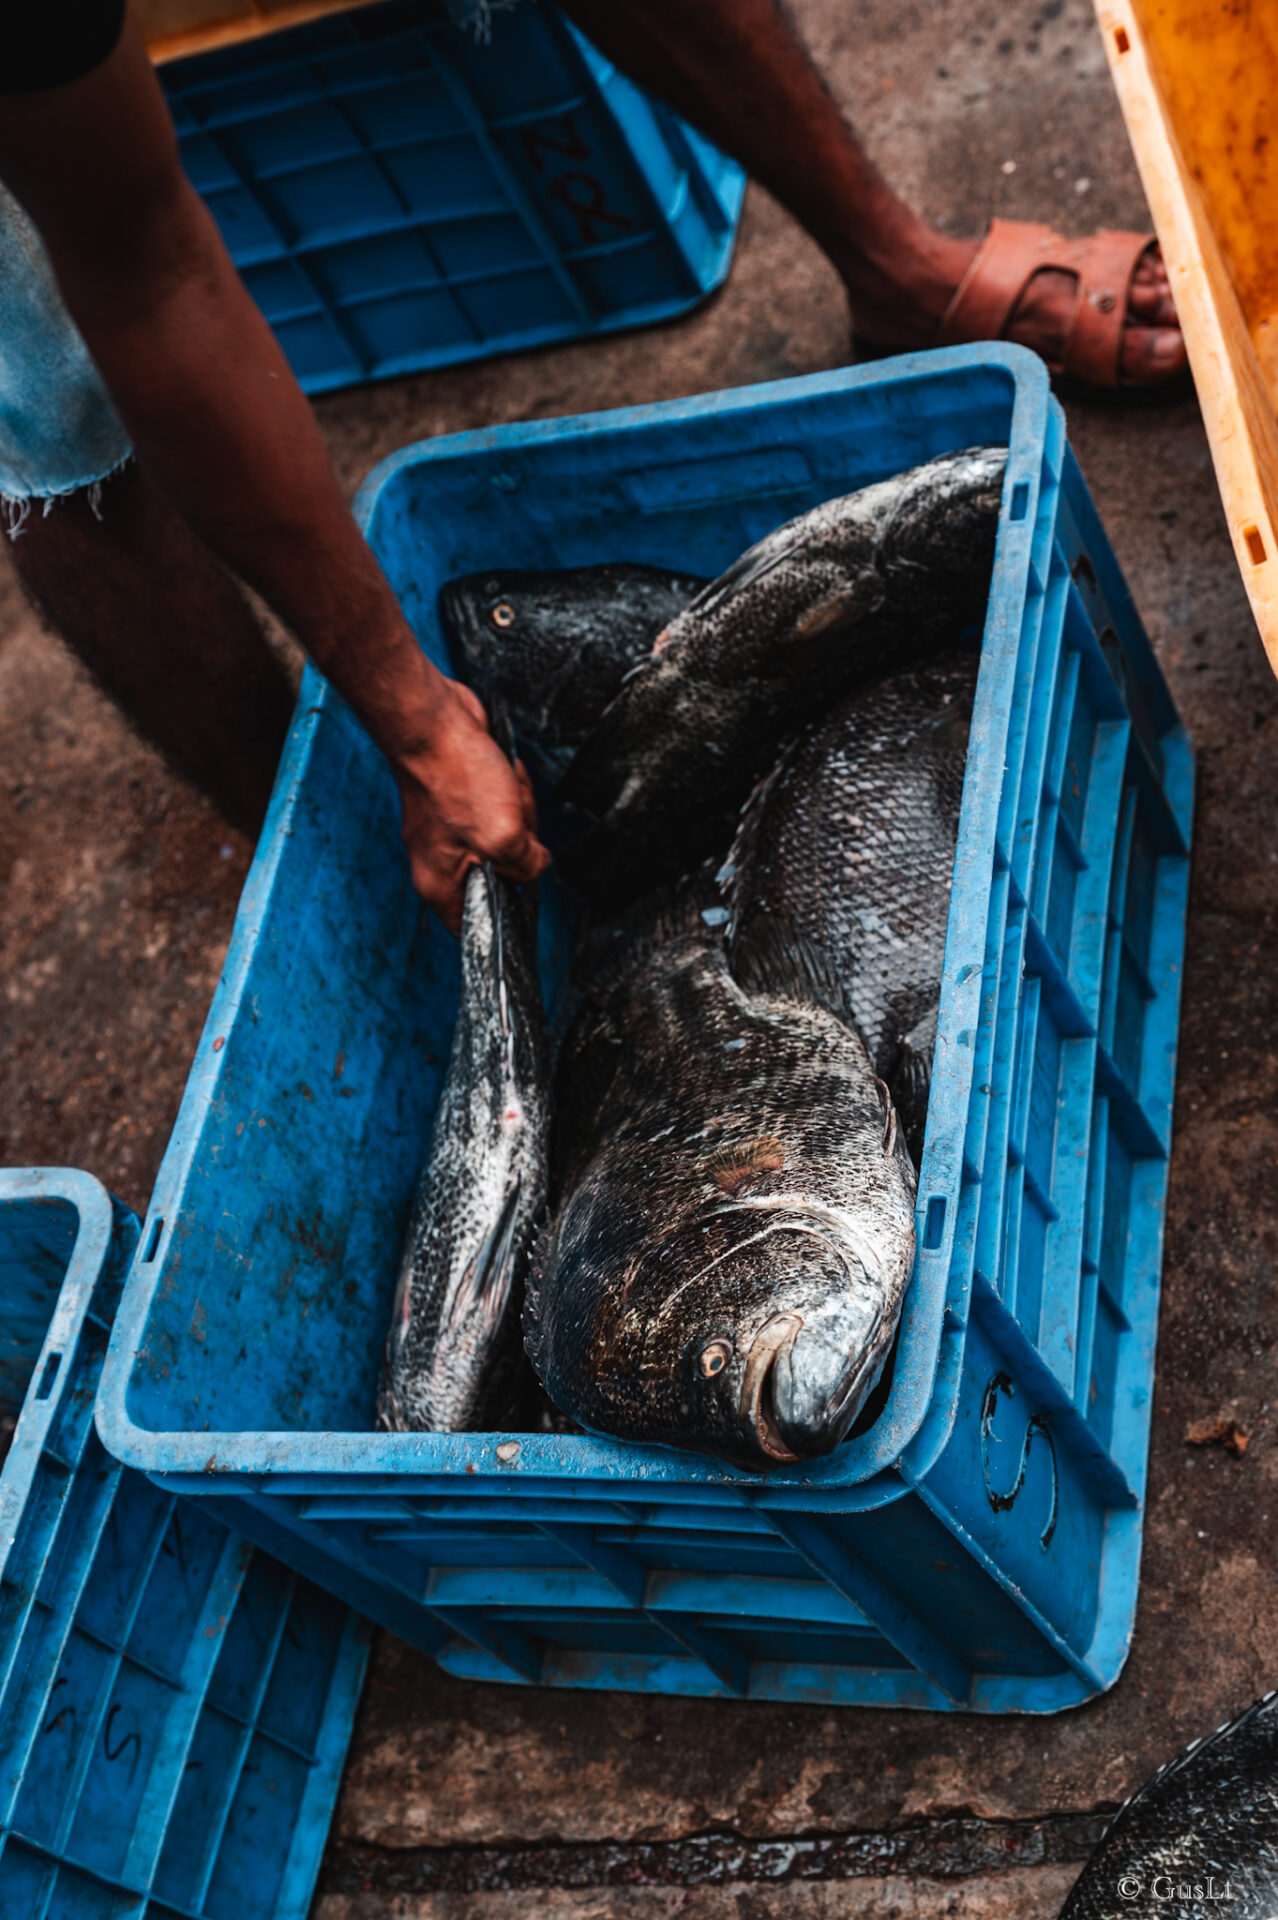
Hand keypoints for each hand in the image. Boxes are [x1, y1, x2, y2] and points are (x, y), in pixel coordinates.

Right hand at [393, 676, 549, 932]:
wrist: (434, 721)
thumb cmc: (454, 777)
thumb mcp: (502, 836)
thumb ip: (526, 865)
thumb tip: (537, 866)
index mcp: (439, 883)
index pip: (471, 925)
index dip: (502, 913)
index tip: (521, 892)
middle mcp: (442, 860)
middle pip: (502, 875)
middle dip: (520, 843)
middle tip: (510, 819)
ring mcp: (452, 829)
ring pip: (507, 836)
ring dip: (518, 809)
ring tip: (503, 787)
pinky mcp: (463, 800)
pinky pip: (502, 808)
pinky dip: (511, 789)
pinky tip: (503, 772)